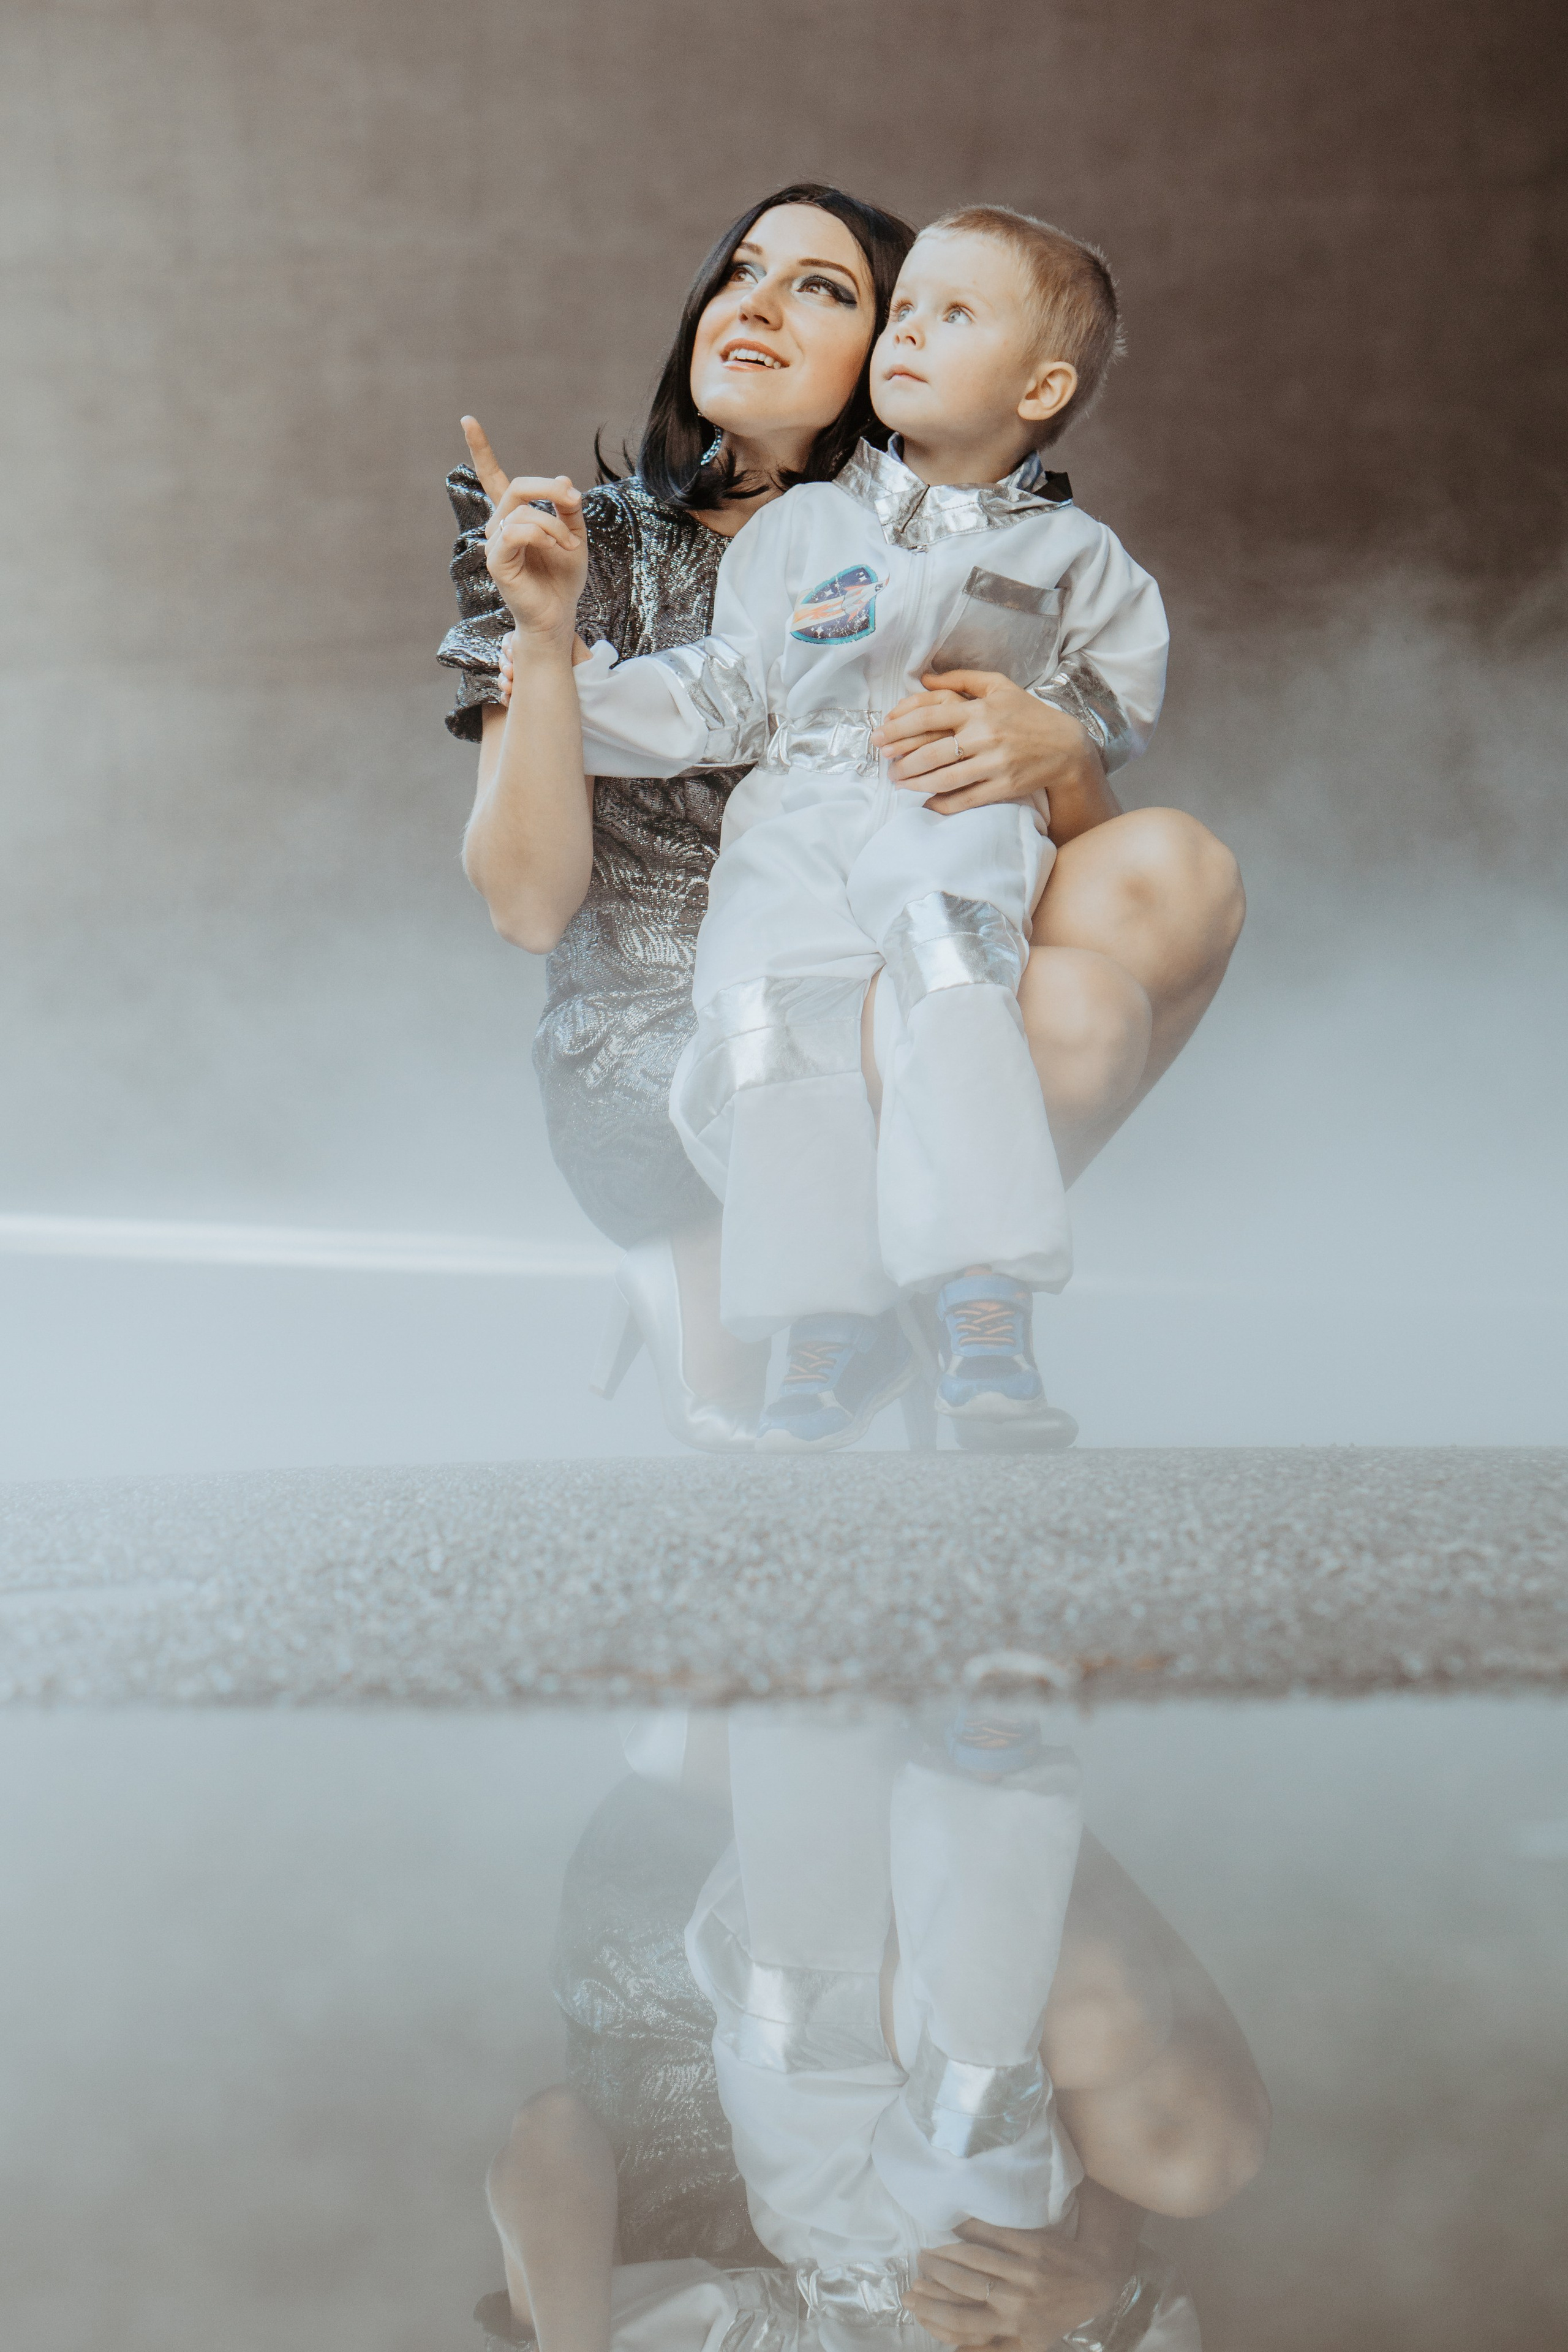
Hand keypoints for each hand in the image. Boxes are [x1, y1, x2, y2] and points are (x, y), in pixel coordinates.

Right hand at [462, 416, 587, 646]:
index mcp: (514, 516)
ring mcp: (494, 543)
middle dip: (550, 490)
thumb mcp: (575, 534)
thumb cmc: (564, 577)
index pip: (492, 478)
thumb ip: (567, 506)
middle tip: (575, 502)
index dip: (481, 449)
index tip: (467, 420)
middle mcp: (499, 526)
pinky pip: (517, 531)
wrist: (559, 613)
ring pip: (523, 511)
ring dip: (555, 525)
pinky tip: (555, 549)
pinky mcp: (496, 560)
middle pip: (518, 487)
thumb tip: (562, 479)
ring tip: (570, 547)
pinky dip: (542, 535)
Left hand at [874, 670, 1103, 825]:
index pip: (928, 716)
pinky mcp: (1003, 787)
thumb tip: (925, 678)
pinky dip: (942, 804)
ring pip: (944, 778)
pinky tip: (926, 803)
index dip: (898, 727)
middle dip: (901, 761)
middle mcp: (984, 736)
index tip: (879, 736)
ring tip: (899, 783)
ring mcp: (994, 764)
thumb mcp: (999, 687)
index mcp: (979, 710)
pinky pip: (965, 799)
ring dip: (916, 783)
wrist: (1066, 746)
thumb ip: (961, 680)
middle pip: (931, 751)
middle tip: (885, 765)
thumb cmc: (1028, 714)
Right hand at [901, 2218, 1128, 2351]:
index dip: (934, 2312)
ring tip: (928, 2251)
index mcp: (1013, 2325)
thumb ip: (995, 2350)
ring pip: (974, 2258)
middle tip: (916, 2270)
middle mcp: (1016, 2298)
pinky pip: (993, 2233)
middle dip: (933, 2278)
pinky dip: (969, 2229)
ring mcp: (1024, 2268)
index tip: (914, 2300)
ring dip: (945, 2253)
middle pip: (962, 2287)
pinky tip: (954, 2227)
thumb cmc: (1059, 2313)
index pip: (963, 2323)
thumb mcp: (1031, 2344)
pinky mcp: (1031, 2242)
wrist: (1096, 2279)